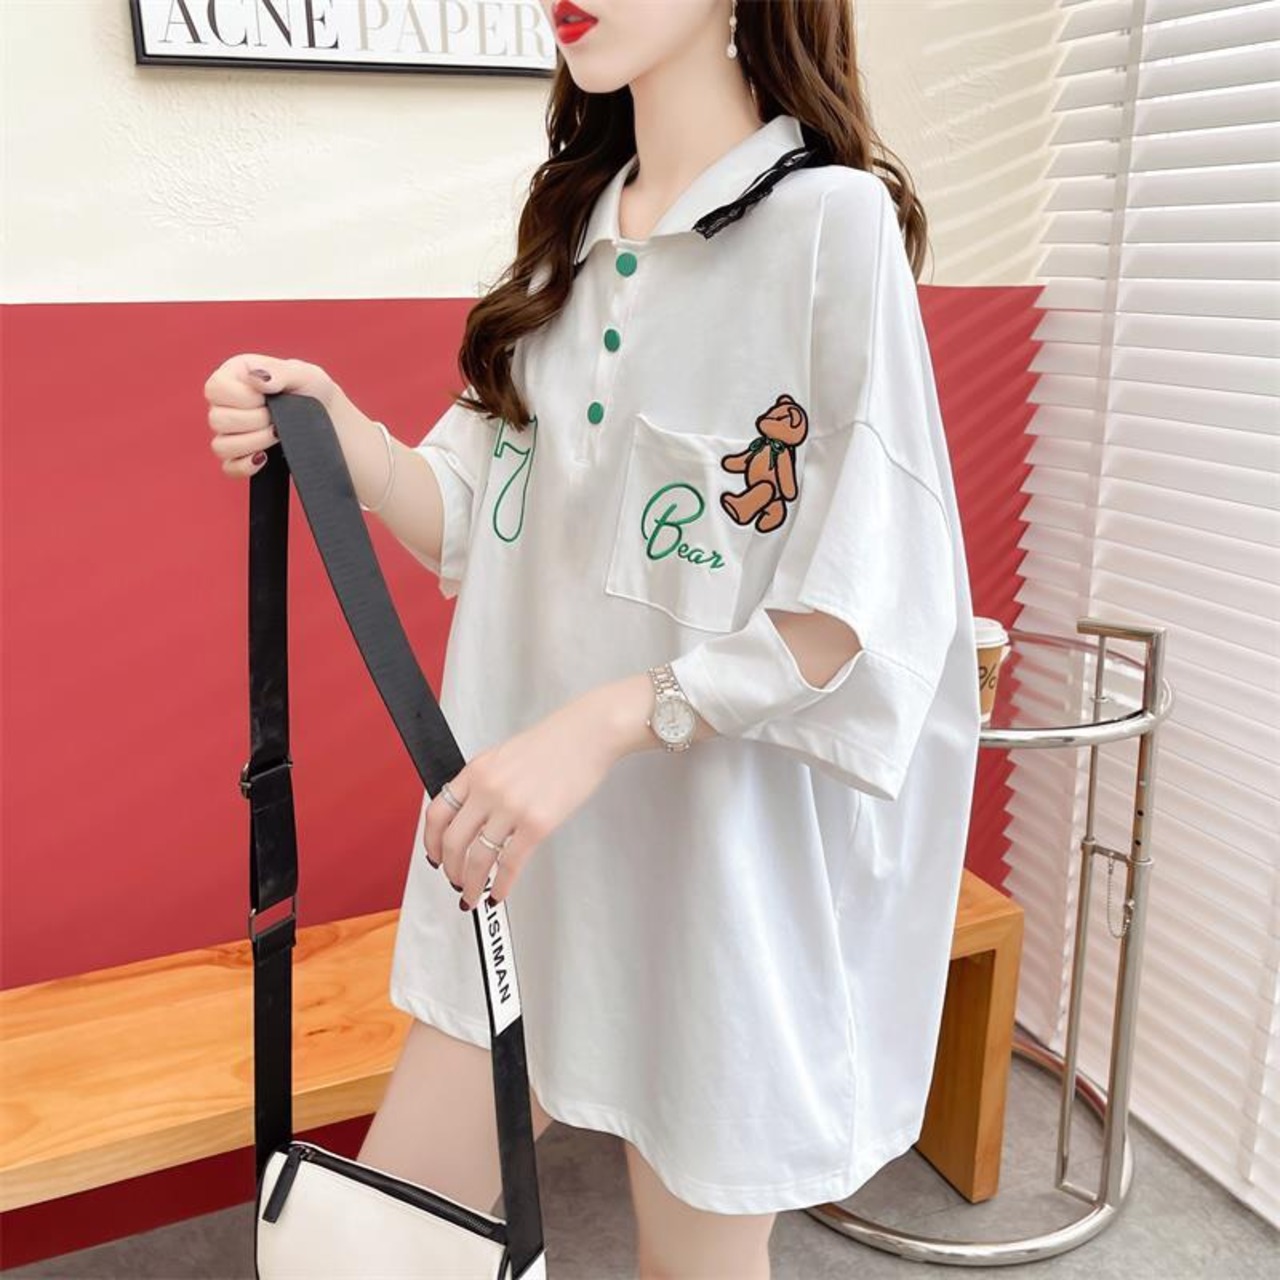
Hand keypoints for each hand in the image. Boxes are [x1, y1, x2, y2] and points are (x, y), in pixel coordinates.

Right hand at [204, 353, 336, 478]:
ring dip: (254, 442)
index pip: (215, 389)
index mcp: (233, 376)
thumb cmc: (312, 390)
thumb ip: (279, 372)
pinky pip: (229, 468)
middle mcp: (225, 404)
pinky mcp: (239, 457)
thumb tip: (257, 378)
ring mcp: (229, 433)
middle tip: (277, 417)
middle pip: (217, 420)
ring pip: (221, 446)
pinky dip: (247, 466)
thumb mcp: (303, 374)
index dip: (242, 397)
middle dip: (254, 421)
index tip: (266, 398)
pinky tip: (266, 457)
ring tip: (278, 434)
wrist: (329, 420)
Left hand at [422, 689, 623, 910]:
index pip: (437, 813)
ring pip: (477, 858)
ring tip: (472, 894)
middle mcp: (488, 789)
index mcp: (476, 771)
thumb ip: (484, 783)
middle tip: (454, 881)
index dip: (431, 842)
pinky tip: (499, 891)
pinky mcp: (536, 824)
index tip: (434, 857)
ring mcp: (511, 807)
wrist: (587, 734)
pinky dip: (501, 884)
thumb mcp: (504, 756)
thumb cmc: (554, 743)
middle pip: (453, 841)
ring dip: (471, 884)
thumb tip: (472, 817)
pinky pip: (510, 864)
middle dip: (450, 869)